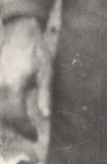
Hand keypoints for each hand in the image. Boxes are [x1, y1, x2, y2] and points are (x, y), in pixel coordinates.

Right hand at [0, 17, 50, 140]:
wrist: (19, 28)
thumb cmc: (35, 49)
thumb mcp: (46, 71)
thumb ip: (43, 95)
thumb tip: (44, 115)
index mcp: (13, 87)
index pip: (17, 118)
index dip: (26, 130)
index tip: (34, 136)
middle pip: (2, 117)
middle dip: (15, 128)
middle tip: (27, 132)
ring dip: (5, 121)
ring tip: (17, 124)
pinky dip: (1, 109)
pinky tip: (8, 111)